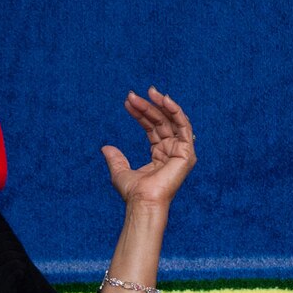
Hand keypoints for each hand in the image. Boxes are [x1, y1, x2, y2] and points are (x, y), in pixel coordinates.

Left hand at [101, 87, 195, 209]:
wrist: (142, 201)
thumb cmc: (134, 192)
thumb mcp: (120, 172)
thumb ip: (116, 158)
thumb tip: (105, 148)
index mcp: (160, 155)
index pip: (152, 128)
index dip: (140, 114)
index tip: (127, 102)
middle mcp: (172, 151)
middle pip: (161, 122)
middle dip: (148, 106)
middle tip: (132, 95)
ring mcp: (181, 151)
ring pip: (172, 121)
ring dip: (162, 104)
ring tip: (149, 91)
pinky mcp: (187, 152)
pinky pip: (184, 126)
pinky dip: (176, 111)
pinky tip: (164, 99)